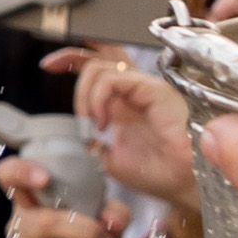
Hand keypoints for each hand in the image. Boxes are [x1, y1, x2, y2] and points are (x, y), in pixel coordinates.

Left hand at [47, 39, 197, 209]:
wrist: (188, 185)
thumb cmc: (161, 174)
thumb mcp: (112, 159)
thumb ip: (95, 141)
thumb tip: (80, 133)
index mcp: (126, 104)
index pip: (100, 68)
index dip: (73, 60)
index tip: (49, 67)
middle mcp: (136, 91)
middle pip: (104, 52)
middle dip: (72, 54)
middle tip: (50, 66)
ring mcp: (146, 87)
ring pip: (102, 66)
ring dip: (84, 94)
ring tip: (92, 122)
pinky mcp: (153, 89)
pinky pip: (114, 79)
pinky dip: (98, 98)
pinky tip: (103, 122)